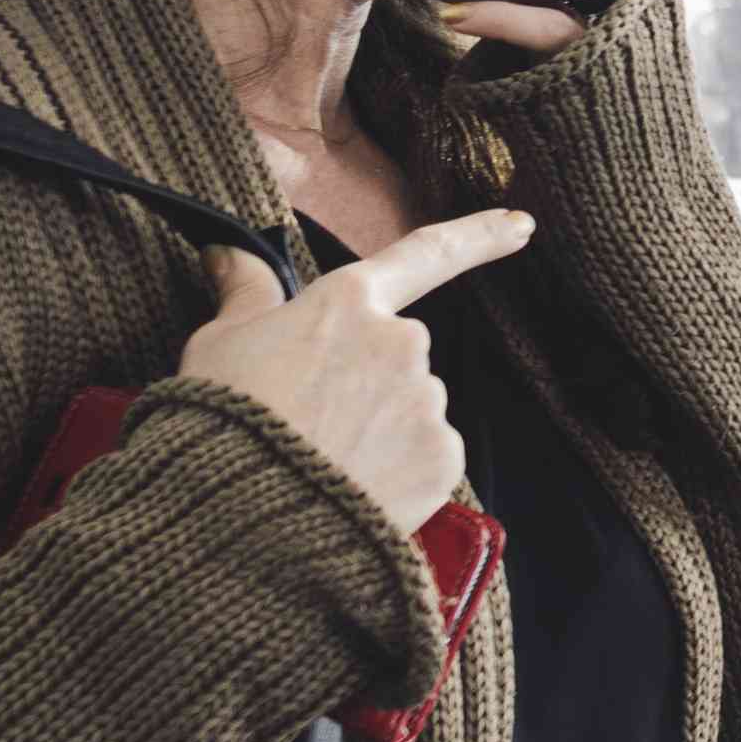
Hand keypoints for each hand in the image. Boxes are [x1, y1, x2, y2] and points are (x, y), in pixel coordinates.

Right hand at [174, 206, 527, 526]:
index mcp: (350, 302)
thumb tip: (229, 249)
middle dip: (364, 379)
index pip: (424, 255)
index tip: (521, 224)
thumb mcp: (219, 342)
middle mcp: (403, 341)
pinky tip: (352, 486)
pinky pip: (425, 456)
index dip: (478, 236)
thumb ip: (246, 291)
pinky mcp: (444, 457)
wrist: (244, 516)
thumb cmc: (223, 421)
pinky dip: (396, 471)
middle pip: (397, 353)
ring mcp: (428, 400)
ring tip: (321, 459)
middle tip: (308, 418)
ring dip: (378, 428)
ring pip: (410, 408)